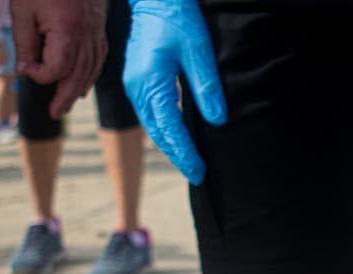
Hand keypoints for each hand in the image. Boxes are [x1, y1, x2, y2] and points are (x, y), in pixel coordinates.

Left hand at [10, 0, 106, 118]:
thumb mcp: (22, 9)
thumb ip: (23, 41)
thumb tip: (23, 68)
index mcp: (66, 32)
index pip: (55, 69)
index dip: (39, 74)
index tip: (25, 67)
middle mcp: (86, 37)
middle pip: (78, 76)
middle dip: (65, 97)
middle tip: (54, 113)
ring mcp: (95, 33)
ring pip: (91, 69)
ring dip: (79, 88)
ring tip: (67, 103)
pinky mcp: (98, 28)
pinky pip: (98, 57)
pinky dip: (91, 72)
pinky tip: (83, 81)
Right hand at [123, 0, 225, 184]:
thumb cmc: (177, 18)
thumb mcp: (198, 50)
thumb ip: (207, 86)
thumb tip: (217, 120)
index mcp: (151, 83)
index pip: (170, 129)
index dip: (185, 153)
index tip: (199, 172)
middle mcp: (137, 88)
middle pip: (158, 132)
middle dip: (177, 155)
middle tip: (197, 175)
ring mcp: (134, 85)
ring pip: (152, 125)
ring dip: (169, 145)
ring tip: (189, 162)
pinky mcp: (137, 80)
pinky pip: (149, 113)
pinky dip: (163, 130)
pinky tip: (176, 137)